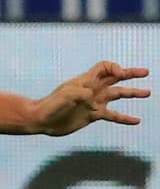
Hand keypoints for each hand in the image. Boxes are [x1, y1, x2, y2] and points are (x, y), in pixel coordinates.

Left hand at [33, 61, 149, 135]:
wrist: (42, 120)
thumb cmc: (50, 107)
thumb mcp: (63, 98)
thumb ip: (77, 94)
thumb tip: (90, 97)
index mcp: (85, 81)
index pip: (103, 67)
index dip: (114, 68)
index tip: (121, 75)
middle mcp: (91, 90)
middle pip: (114, 78)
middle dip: (130, 73)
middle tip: (145, 71)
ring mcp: (93, 102)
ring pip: (117, 95)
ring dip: (132, 93)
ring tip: (147, 92)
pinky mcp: (92, 115)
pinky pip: (113, 115)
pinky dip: (124, 118)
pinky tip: (136, 120)